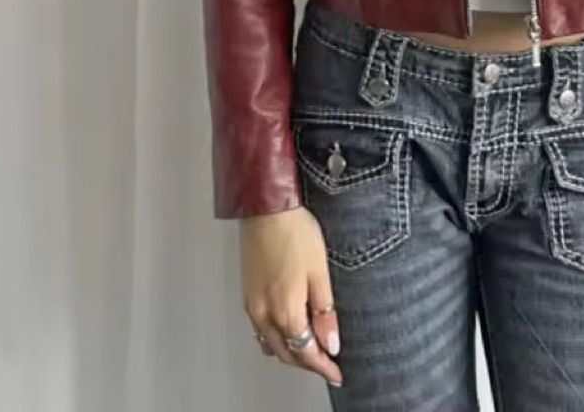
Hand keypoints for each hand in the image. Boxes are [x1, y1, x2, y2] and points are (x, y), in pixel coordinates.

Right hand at [241, 207, 342, 387]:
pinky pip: (260, 329)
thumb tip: (330, 342)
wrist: (266, 210)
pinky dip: (275, 338)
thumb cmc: (294, 233)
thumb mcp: (320, 272)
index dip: (323, 366)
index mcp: (284, 310)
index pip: (306, 352)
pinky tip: (285, 330)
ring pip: (270, 343)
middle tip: (327, 365)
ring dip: (290, 352)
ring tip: (310, 350)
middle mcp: (263, 313)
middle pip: (287, 352)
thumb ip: (324, 311)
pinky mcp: (247, 294)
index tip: (336, 373)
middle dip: (308, 362)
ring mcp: (252, 305)